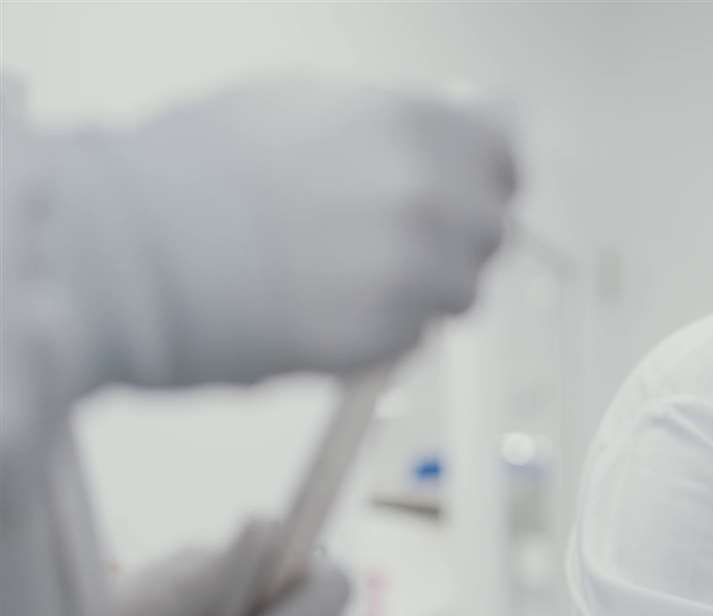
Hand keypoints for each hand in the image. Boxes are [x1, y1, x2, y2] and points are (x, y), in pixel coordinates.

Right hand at [87, 81, 517, 385]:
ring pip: (459, 290)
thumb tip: (446, 129)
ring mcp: (414, 274)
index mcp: (417, 128)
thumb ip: (392, 123)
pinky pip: (415, 333)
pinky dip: (385, 325)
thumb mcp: (304, 104)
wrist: (136, 251)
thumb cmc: (197, 171)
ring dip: (421, 286)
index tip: (465, 187)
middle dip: (452, 235)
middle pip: (489, 230)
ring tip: (344, 271)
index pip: (499, 159)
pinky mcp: (388, 338)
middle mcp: (431, 201)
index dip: (481, 177)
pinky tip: (325, 302)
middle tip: (388, 237)